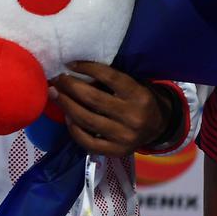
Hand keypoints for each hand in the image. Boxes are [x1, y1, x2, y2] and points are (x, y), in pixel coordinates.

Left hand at [50, 62, 172, 156]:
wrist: (160, 127)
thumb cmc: (139, 100)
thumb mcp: (133, 85)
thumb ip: (110, 81)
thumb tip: (74, 72)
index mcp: (139, 95)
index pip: (110, 77)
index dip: (87, 68)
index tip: (70, 64)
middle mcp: (134, 116)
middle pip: (93, 99)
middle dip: (69, 87)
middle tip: (57, 80)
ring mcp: (125, 137)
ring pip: (86, 119)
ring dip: (66, 105)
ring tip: (56, 95)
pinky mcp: (117, 151)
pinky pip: (88, 141)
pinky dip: (74, 129)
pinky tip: (67, 117)